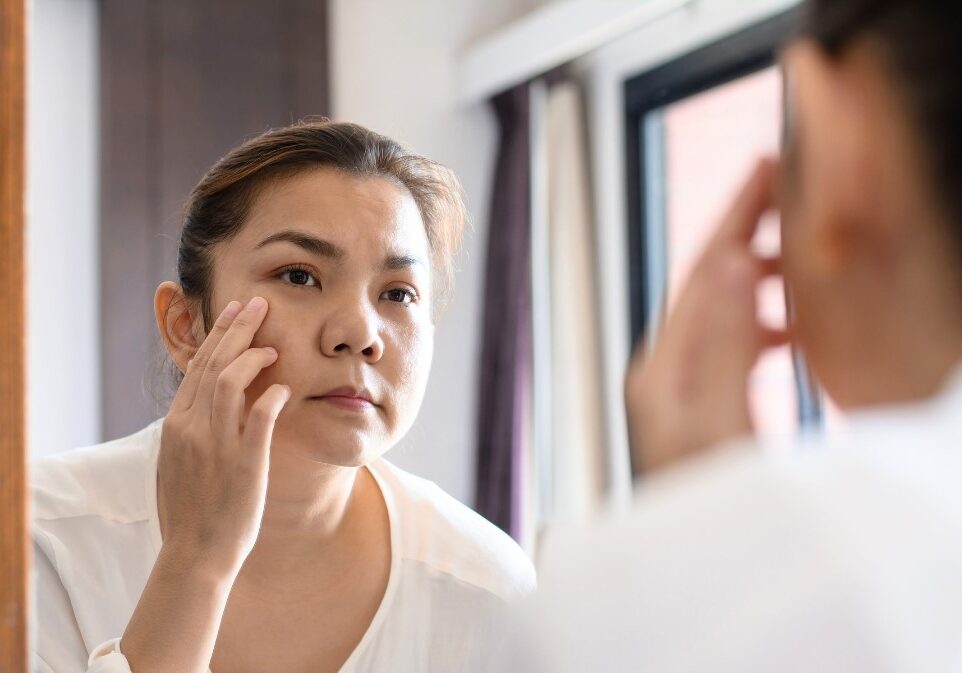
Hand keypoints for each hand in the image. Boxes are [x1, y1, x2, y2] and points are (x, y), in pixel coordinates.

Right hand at [158, 296, 290, 575]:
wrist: (195, 554)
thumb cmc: (192, 511)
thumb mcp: (181, 461)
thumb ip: (193, 428)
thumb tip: (206, 404)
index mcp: (176, 425)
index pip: (198, 367)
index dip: (218, 335)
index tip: (235, 311)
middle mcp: (191, 428)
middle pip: (213, 364)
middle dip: (237, 329)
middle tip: (258, 303)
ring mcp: (216, 445)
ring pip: (229, 382)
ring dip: (253, 357)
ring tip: (274, 345)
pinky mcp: (243, 464)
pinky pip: (258, 419)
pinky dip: (271, 397)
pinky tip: (284, 387)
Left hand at [624, 158, 788, 473]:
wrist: (688, 562)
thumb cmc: (705, 502)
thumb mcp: (718, 419)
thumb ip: (722, 343)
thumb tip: (726, 262)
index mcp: (664, 365)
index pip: (701, 272)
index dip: (734, 218)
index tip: (762, 170)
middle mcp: (664, 370)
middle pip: (706, 284)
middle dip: (743, 233)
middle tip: (781, 189)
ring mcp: (679, 390)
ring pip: (721, 310)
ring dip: (757, 276)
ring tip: (798, 252)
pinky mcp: (699, 408)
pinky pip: (732, 346)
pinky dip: (762, 323)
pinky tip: (792, 329)